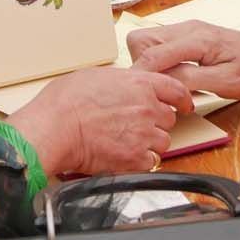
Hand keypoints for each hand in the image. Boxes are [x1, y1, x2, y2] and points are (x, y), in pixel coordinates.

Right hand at [9, 67, 192, 174]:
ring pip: (161, 142)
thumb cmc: (65, 102)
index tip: (184, 105)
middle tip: (135, 125)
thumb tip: (122, 87)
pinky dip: (139, 161)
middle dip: (156, 122)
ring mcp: (144, 134)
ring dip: (148, 143)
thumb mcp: (95, 76)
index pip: (176, 90)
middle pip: (168, 119)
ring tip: (124, 142)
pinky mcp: (135, 158)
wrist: (55, 128)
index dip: (182, 99)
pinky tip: (122, 155)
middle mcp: (147, 108)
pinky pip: (149, 162)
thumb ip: (119, 82)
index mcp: (140, 84)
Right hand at [125, 21, 239, 99]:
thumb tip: (160, 82)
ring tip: (166, 85)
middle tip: (156, 88)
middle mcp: (189, 28)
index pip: (151, 53)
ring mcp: (189, 29)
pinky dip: (161, 61)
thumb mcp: (225, 83)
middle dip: (142, 66)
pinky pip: (162, 44)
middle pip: (141, 40)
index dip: (141, 76)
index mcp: (197, 39)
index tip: (138, 94)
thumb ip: (189, 80)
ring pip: (149, 41)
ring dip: (150, 64)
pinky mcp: (191, 36)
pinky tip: (175, 77)